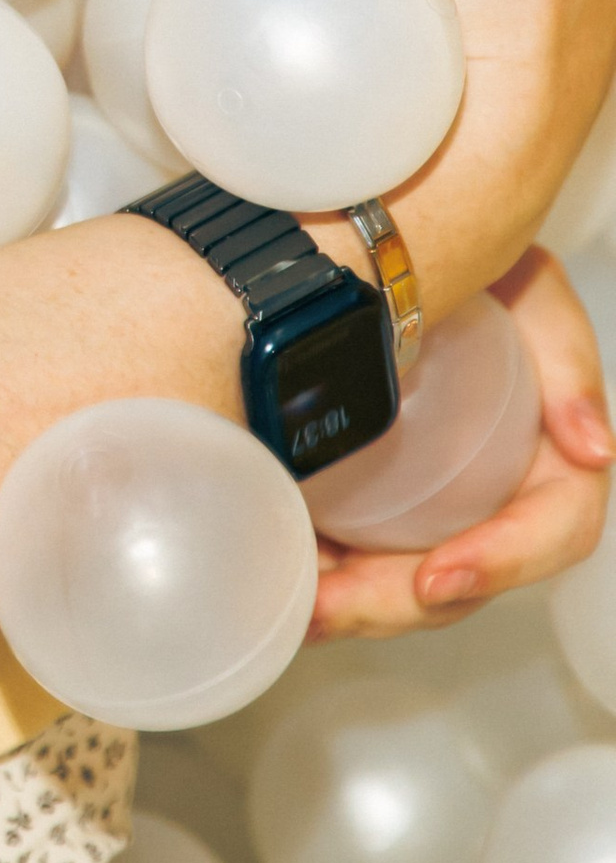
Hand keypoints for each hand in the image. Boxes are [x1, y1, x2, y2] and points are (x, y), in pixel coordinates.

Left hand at [310, 248, 614, 638]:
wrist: (387, 255)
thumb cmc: (475, 270)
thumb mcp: (530, 289)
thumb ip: (567, 354)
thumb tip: (594, 449)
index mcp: (552, 457)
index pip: (556, 531)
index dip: (502, 562)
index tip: (434, 578)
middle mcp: (496, 495)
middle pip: (463, 581)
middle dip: (397, 605)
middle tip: (331, 606)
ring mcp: (433, 507)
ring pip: (403, 585)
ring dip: (352, 605)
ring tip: (295, 607)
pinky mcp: (372, 503)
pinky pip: (353, 557)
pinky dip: (319, 574)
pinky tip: (277, 578)